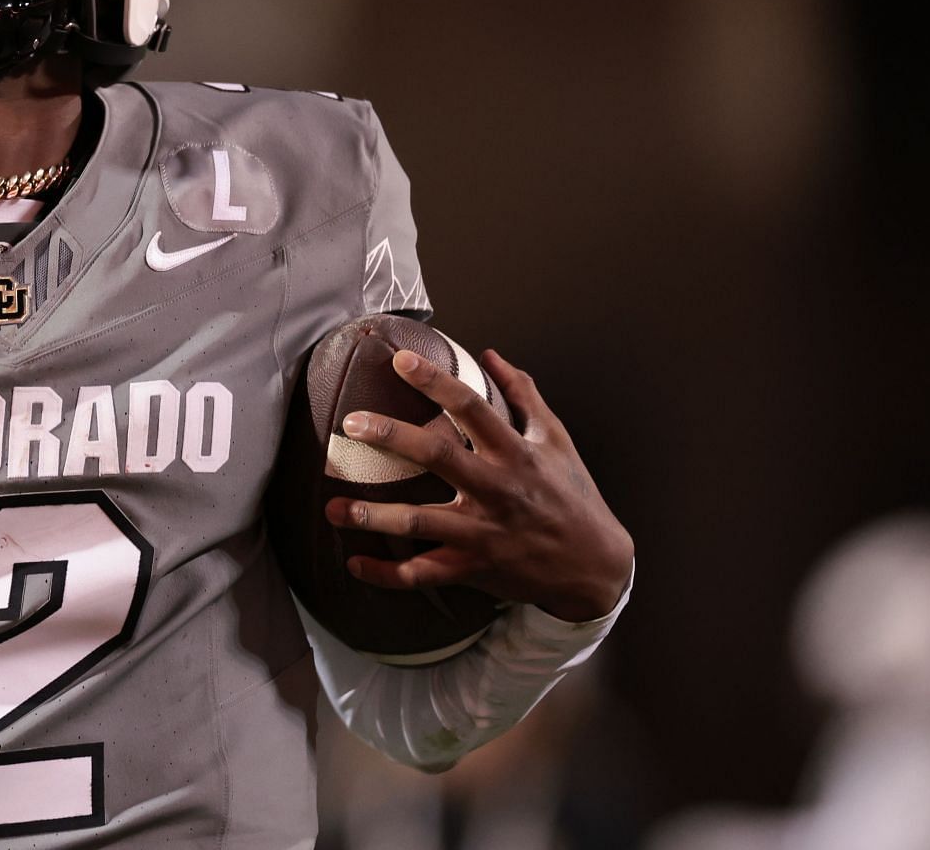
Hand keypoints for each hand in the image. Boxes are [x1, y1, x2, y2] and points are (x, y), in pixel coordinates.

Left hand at [322, 347, 633, 621]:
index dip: (436, 382)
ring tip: (333, 508)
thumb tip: (491, 355)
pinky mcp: (475, 567)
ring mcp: (484, 532)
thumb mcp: (556, 440)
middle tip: (351, 423)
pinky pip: (424, 574)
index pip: (472, 408)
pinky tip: (355, 564)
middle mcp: (497, 490)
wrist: (595, 566)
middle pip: (439, 457)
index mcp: (516, 454)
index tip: (400, 360)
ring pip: (422, 523)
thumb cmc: (572, 495)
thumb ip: (524, 396)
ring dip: (374, 517)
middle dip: (392, 438)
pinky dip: (388, 573)